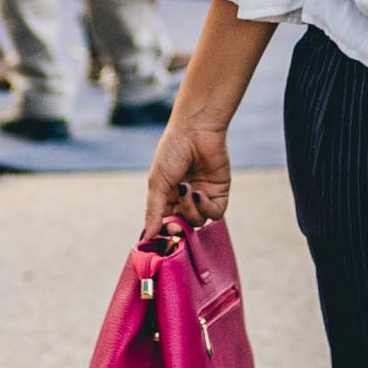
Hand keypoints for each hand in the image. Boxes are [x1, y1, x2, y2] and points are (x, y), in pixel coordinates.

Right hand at [145, 113, 231, 228]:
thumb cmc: (172, 152)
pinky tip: (199, 192)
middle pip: (183, 226)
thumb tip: (147, 237)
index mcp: (167, 197)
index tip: (163, 231)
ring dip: (191, 210)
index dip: (165, 231)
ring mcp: (203, 197)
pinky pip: (216, 214)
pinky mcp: (220, 193)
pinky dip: (206, 208)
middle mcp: (185, 199)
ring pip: (199, 221)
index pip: (166, 224)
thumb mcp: (157, 182)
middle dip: (179, 225)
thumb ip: (154, 210)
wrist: (196, 131)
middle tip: (175, 222)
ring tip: (186, 189)